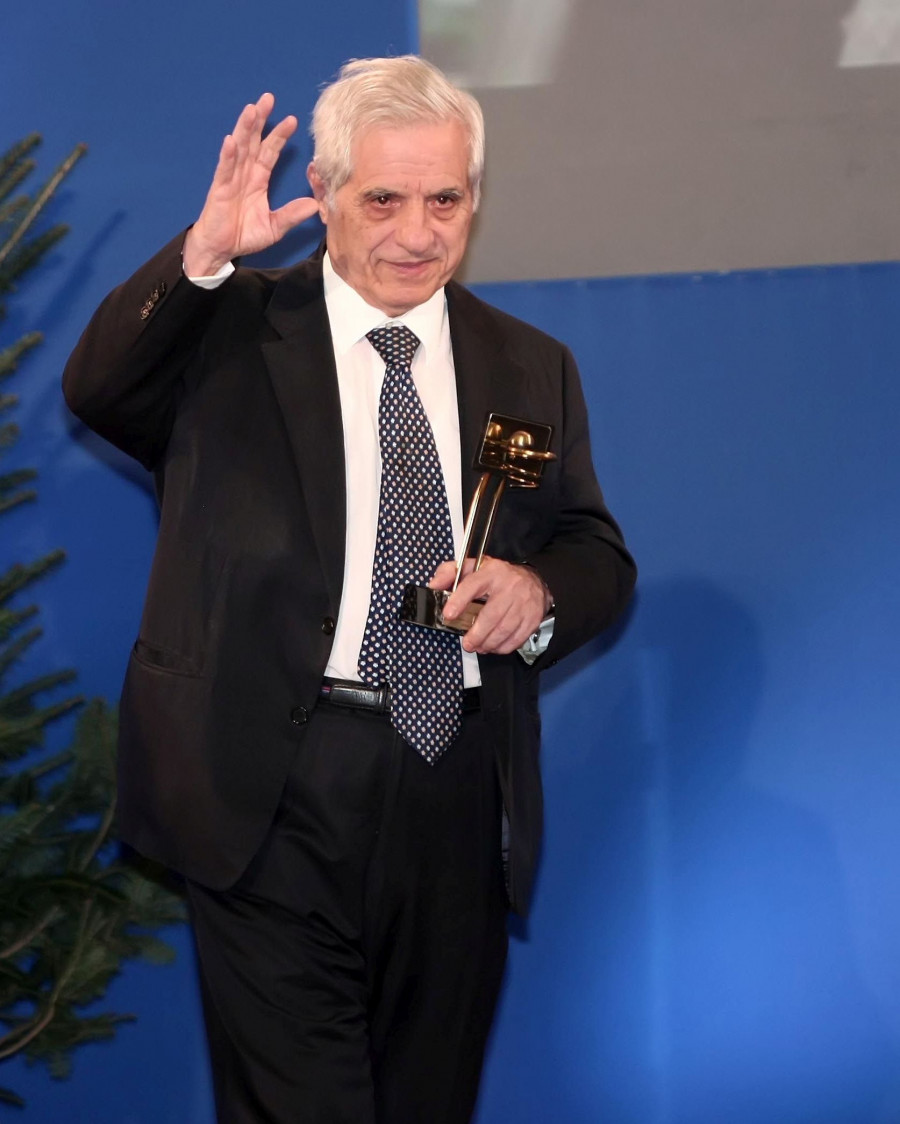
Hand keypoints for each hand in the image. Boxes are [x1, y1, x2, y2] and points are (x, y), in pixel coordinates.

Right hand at [182, 93, 319, 275]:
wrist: (221, 250)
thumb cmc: (244, 236)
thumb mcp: (274, 226)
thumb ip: (291, 214)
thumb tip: (314, 205)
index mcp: (257, 180)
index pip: (270, 153)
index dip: (279, 136)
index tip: (292, 120)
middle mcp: (244, 174)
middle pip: (253, 142)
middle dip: (260, 120)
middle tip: (268, 98)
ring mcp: (230, 179)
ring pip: (239, 149)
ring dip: (245, 129)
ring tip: (251, 109)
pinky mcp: (219, 190)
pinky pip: (224, 169)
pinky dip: (228, 155)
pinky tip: (232, 140)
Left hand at [429, 556, 551, 654]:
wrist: (535, 580)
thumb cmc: (499, 576)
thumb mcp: (474, 567)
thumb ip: (450, 573)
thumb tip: (434, 585)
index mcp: (491, 573)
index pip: (473, 585)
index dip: (459, 600)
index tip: (448, 614)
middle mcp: (508, 587)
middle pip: (491, 615)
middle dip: (476, 634)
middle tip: (467, 643)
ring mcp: (523, 603)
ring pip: (504, 629)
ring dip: (488, 643)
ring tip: (478, 646)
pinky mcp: (532, 617)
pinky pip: (517, 638)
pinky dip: (503, 647)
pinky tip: (494, 646)